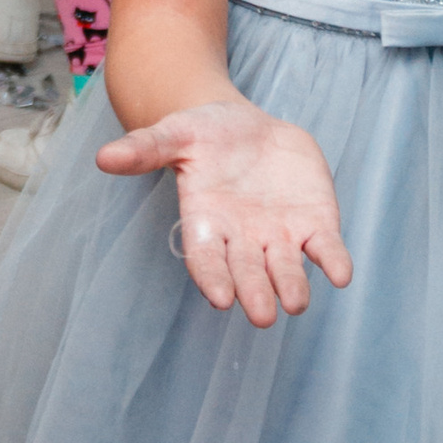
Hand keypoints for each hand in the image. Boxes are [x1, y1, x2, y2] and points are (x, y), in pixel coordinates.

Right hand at [97, 96, 349, 325]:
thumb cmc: (203, 135)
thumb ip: (144, 149)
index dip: (212, 277)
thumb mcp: (173, 134)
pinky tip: (340, 273)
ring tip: (296, 303)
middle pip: (248, 273)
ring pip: (288, 269)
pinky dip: (333, 261)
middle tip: (261, 315)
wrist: (246, 127)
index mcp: (206, 223)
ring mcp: (280, 235)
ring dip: (293, 285)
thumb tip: (102, 157)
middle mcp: (243, 239)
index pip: (206, 258)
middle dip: (256, 292)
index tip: (219, 297)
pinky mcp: (315, 223)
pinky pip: (325, 248)